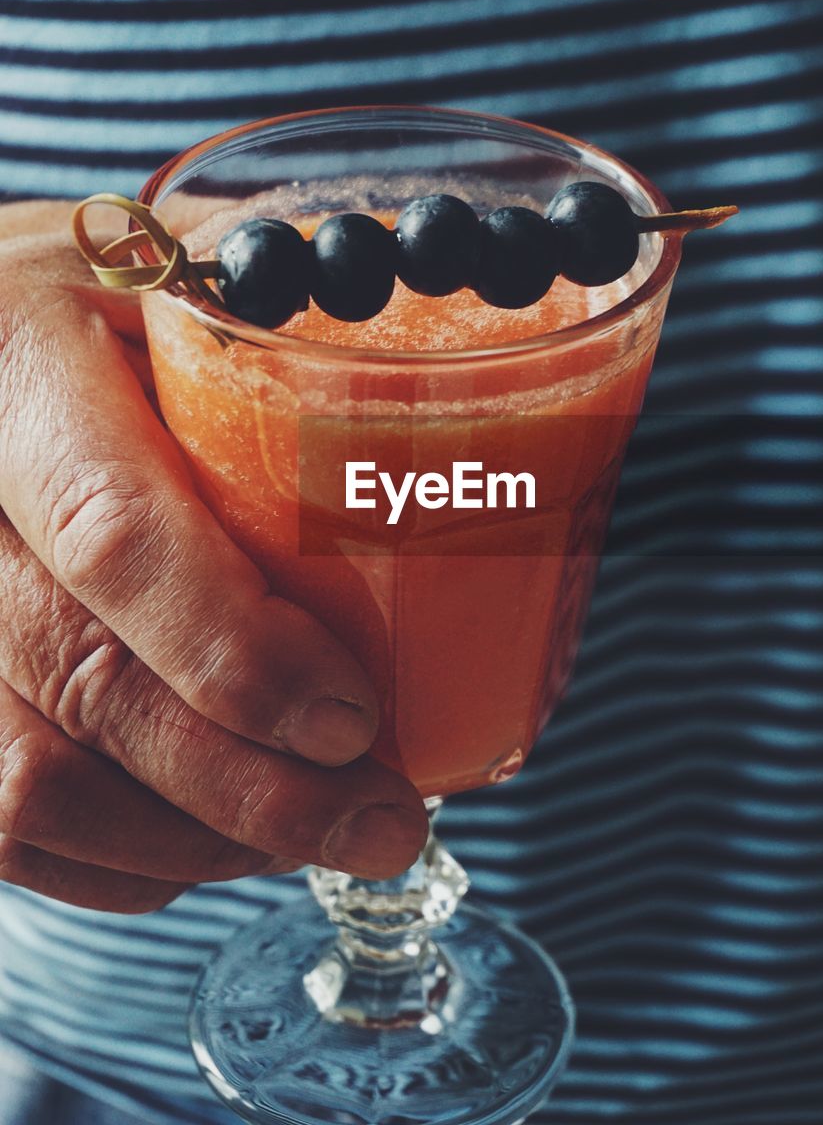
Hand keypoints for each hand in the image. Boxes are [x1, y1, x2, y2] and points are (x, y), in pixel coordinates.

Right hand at [0, 202, 426, 912]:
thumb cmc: (89, 308)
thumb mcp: (175, 273)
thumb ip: (281, 316)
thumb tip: (465, 360)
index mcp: (16, 365)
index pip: (113, 531)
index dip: (234, 649)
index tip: (353, 716)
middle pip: (83, 686)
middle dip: (249, 789)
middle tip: (382, 820)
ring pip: (32, 787)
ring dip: (196, 842)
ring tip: (317, 831)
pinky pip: (5, 828)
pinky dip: (126, 862)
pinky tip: (216, 836)